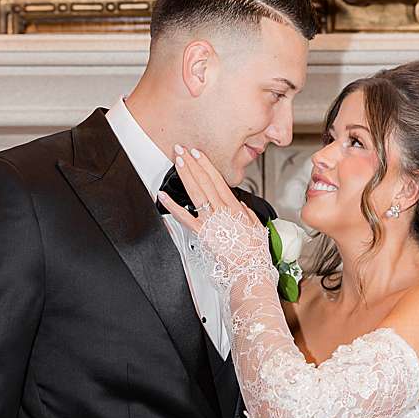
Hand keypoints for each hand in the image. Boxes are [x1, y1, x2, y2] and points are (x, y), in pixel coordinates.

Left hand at [157, 147, 271, 293]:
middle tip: (183, 150)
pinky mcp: (202, 232)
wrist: (249, 268)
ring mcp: (211, 219)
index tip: (198, 154)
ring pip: (196, 192)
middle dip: (193, 163)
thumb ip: (246, 213)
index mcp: (234, 207)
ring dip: (186, 174)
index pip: (217, 180)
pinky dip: (172, 205)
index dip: (206, 165)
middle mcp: (222, 209)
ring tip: (178, 161)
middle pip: (205, 181)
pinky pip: (184, 216)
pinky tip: (162, 196)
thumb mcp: (256, 226)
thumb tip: (240, 204)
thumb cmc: (253, 251)